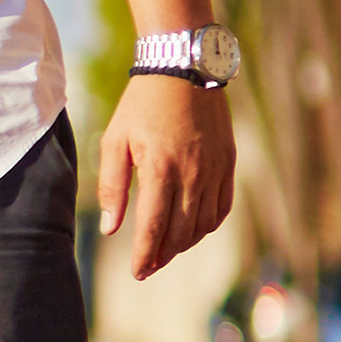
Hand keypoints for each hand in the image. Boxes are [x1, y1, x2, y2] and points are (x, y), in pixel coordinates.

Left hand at [100, 77, 236, 279]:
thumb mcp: (115, 141)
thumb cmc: (141, 105)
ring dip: (184, 244)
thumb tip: (111, 228)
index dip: (145, 254)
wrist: (184, 70)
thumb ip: (113, 186)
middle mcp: (193, 174)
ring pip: (204, 224)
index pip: (154, 226)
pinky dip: (208, 225)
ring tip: (164, 252)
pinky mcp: (229, 163)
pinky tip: (191, 231)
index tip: (136, 272)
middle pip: (181, 232)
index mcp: (161, 169)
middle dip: (163, 255)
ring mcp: (215, 170)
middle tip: (146, 268)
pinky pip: (223, 207)